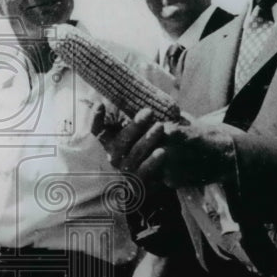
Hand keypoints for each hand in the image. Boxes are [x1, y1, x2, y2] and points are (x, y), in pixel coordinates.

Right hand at [95, 106, 236, 187]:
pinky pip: (143, 173)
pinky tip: (162, 152)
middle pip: (118, 142)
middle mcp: (115, 157)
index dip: (96, 119)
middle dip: (133, 127)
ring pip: (132, 156)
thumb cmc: (162, 141)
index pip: (98, 131)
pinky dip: (151, 162)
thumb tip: (147, 92)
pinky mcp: (139, 184)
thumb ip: (147, 114)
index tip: (101, 103)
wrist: (180, 168)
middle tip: (149, 112)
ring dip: (145, 141)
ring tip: (160, 128)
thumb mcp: (153, 125)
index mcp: (113, 142)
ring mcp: (126, 171)